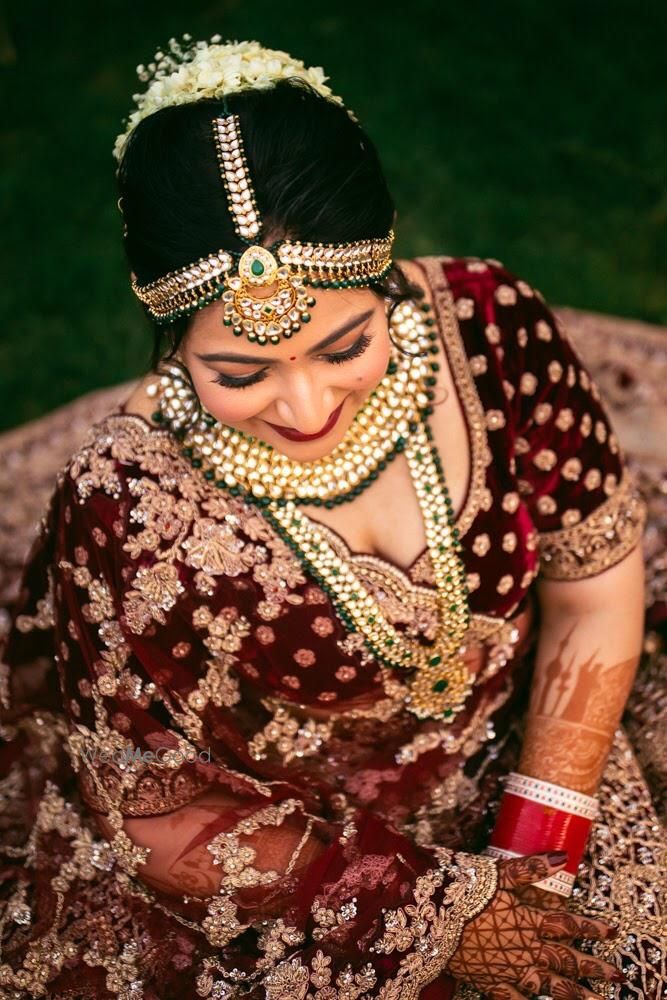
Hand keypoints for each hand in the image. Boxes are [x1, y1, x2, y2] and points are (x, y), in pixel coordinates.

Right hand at [447, 852, 623, 998]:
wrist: (433, 914)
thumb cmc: (464, 889)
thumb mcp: (500, 873)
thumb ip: (532, 867)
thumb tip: (563, 856)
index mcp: (529, 918)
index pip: (568, 925)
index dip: (592, 928)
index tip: (612, 933)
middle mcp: (527, 947)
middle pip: (567, 960)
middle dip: (594, 968)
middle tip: (617, 977)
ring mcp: (512, 969)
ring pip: (552, 987)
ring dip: (577, 995)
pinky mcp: (492, 983)